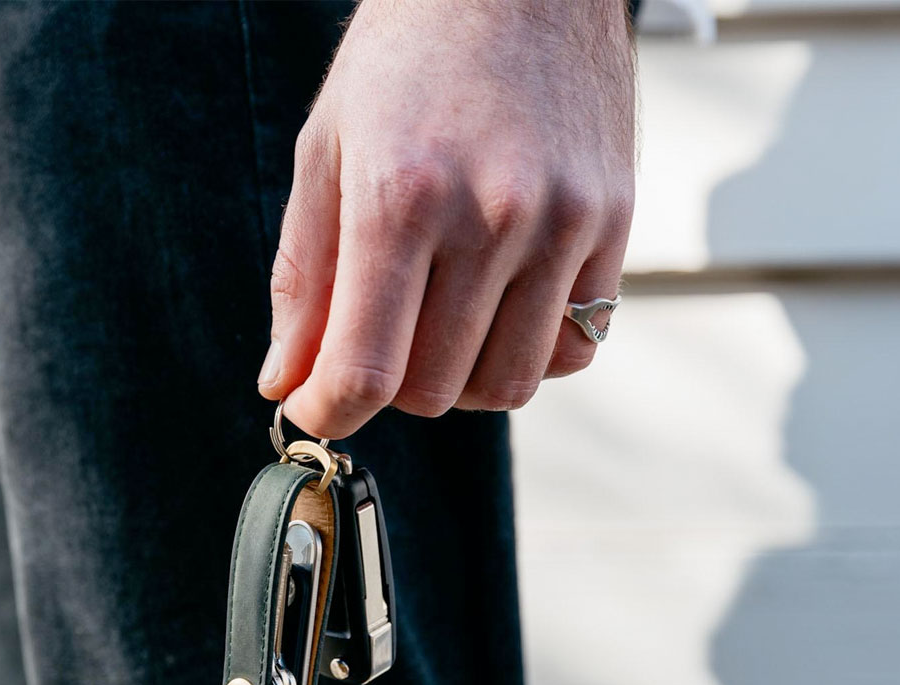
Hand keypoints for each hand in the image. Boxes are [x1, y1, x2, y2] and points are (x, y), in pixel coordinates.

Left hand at [257, 0, 636, 437]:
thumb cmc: (404, 58)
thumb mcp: (325, 153)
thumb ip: (304, 279)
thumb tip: (286, 381)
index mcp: (400, 198)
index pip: (366, 368)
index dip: (329, 411)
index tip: (316, 410)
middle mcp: (491, 218)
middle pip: (433, 390)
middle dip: (387, 388)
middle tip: (376, 341)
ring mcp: (564, 223)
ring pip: (507, 384)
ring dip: (458, 381)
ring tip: (435, 327)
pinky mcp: (613, 224)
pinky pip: (575, 347)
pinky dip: (527, 354)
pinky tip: (497, 312)